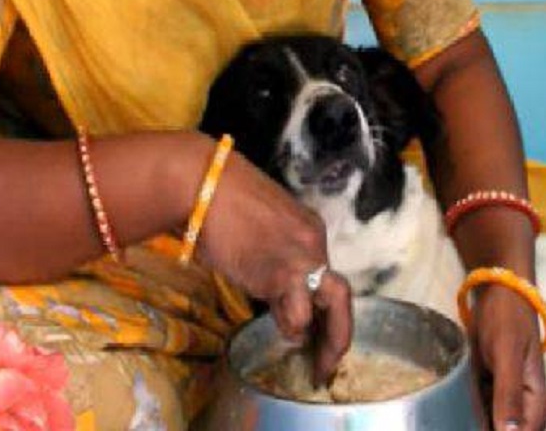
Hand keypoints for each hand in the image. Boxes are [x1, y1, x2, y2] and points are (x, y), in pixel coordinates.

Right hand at [196, 155, 351, 383]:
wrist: (204, 184)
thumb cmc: (218, 199)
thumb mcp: (259, 224)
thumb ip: (272, 250)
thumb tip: (266, 278)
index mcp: (309, 228)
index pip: (323, 275)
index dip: (320, 306)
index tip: (315, 327)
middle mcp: (314, 243)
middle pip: (341, 294)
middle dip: (340, 332)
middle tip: (330, 360)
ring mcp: (301, 258)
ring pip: (334, 304)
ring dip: (325, 338)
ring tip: (314, 361)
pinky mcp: (280, 273)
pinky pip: (300, 312)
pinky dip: (294, 328)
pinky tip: (283, 332)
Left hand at [470, 284, 545, 430]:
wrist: (500, 290)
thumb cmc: (507, 319)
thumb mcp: (506, 355)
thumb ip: (509, 395)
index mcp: (537, 401)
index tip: (471, 425)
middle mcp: (527, 407)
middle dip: (483, 425)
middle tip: (460, 408)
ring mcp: (511, 400)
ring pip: (493, 425)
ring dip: (474, 420)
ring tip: (459, 399)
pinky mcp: (495, 391)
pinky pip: (483, 412)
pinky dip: (470, 409)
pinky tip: (456, 400)